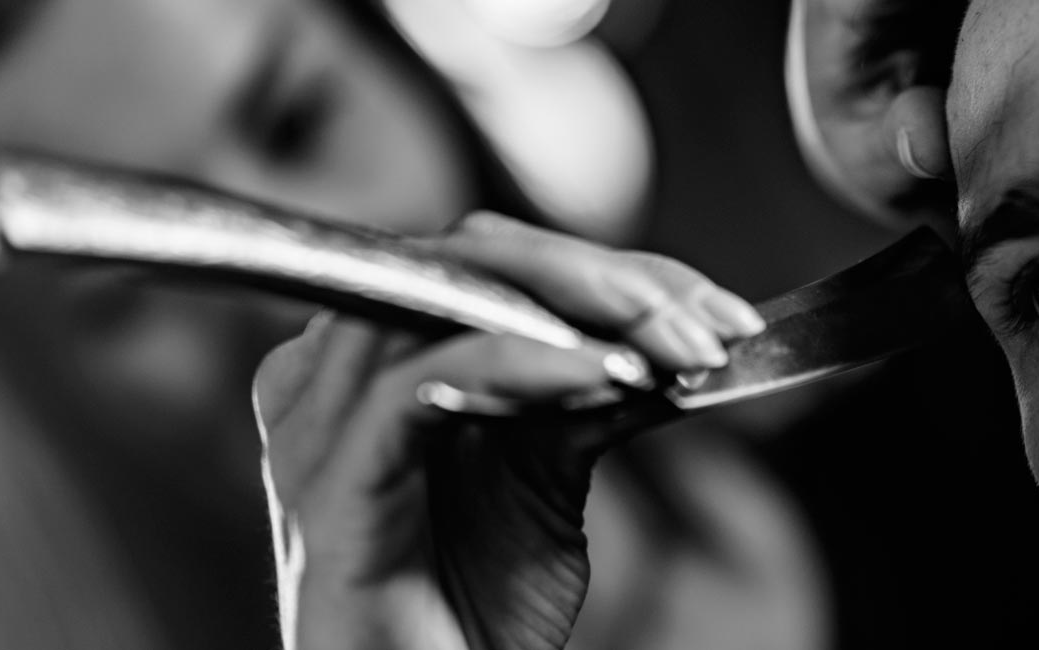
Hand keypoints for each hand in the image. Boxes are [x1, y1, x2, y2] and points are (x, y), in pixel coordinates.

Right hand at [254, 213, 763, 649]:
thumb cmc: (471, 614)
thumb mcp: (545, 478)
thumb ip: (584, 393)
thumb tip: (674, 328)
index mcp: (369, 366)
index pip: (495, 262)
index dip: (618, 270)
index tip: (722, 310)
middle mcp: (324, 378)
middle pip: (471, 257)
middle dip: (613, 279)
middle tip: (715, 323)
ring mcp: (315, 428)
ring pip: (446, 294)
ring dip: (583, 308)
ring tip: (678, 345)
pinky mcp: (329, 488)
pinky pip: (422, 384)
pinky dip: (524, 363)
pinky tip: (611, 378)